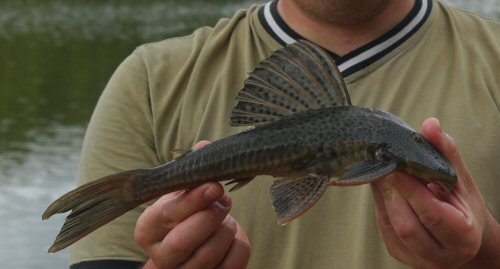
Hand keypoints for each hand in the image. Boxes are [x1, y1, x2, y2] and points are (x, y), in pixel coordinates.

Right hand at [134, 141, 250, 268]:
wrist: (198, 242)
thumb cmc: (189, 212)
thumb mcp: (184, 190)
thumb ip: (192, 168)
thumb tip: (203, 148)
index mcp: (148, 229)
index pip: (167, 215)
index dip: (193, 200)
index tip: (214, 186)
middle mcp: (160, 256)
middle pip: (182, 242)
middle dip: (210, 218)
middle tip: (224, 203)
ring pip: (207, 256)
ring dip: (226, 230)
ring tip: (227, 218)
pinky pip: (230, 266)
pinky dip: (240, 246)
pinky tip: (234, 236)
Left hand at [371, 118, 499, 268]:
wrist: (463, 238)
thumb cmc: (464, 207)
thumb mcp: (462, 181)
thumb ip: (446, 153)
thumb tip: (430, 124)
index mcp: (463, 236)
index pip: (431, 214)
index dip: (410, 190)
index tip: (394, 168)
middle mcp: (442, 256)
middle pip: (407, 225)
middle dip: (392, 193)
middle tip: (382, 167)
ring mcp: (419, 260)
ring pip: (392, 228)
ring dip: (383, 198)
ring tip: (379, 173)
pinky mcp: (400, 255)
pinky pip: (384, 229)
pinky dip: (380, 205)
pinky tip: (382, 187)